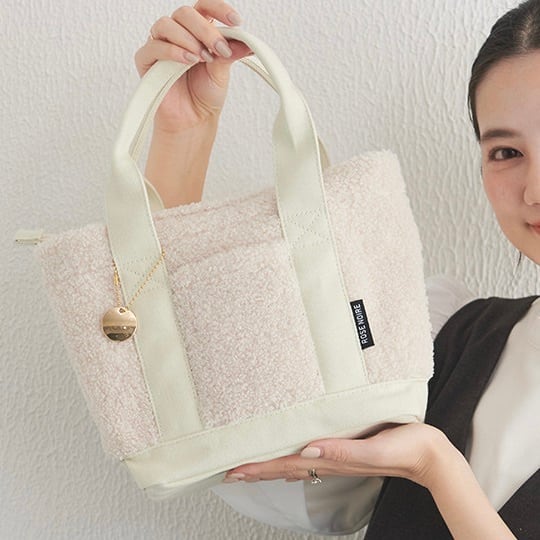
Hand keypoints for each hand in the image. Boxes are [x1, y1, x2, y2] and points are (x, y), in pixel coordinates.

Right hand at [134, 1, 252, 133]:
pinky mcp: (147, 60)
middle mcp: (178, 34)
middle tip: (218, 49)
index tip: (235, 21)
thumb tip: (245, 42)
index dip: (219, 9)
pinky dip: (172, 51)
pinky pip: (154, 47)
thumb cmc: (205, 95)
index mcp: (198, 31)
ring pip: (167, 25)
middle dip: (205, 30)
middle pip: (185, 13)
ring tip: (202, 58)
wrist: (193, 120)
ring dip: (188, 40)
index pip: (204, 7)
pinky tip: (187, 61)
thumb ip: (229, 53)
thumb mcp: (222, 71)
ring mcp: (160, 44)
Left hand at [225, 423, 454, 489]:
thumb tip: (308, 449)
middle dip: (256, 469)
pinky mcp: (345, 450)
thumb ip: (343, 451)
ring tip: (249, 465)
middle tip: (228, 470)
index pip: (287, 465)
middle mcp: (330, 460)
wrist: (429, 455)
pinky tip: (287, 458)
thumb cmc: (406, 447)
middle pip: (284, 466)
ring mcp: (337, 457)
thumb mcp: (376, 448)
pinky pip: (311, 456)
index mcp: (333, 459)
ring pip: (294, 462)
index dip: (259, 468)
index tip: (233, 471)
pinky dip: (292, 458)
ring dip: (270, 464)